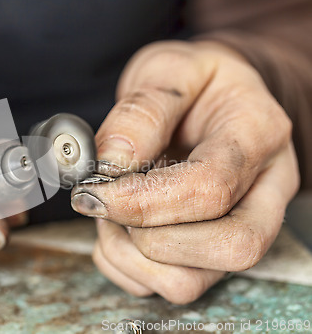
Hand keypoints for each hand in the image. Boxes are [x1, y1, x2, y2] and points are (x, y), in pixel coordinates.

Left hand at [71, 41, 299, 303]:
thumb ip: (143, 110)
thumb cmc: (192, 83)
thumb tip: (113, 162)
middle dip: (148, 236)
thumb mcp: (168, 70)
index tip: (94, 190)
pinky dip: (125, 267)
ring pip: (193, 281)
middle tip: (104, 202)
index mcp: (257, 135)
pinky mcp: (210, 252)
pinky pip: (167, 288)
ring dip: (131, 255)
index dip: (145, 200)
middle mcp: (263, 192)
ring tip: (108, 213)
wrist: (207, 99)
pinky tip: (116, 230)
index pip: (211, 187)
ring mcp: (241, 227)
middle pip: (227, 248)